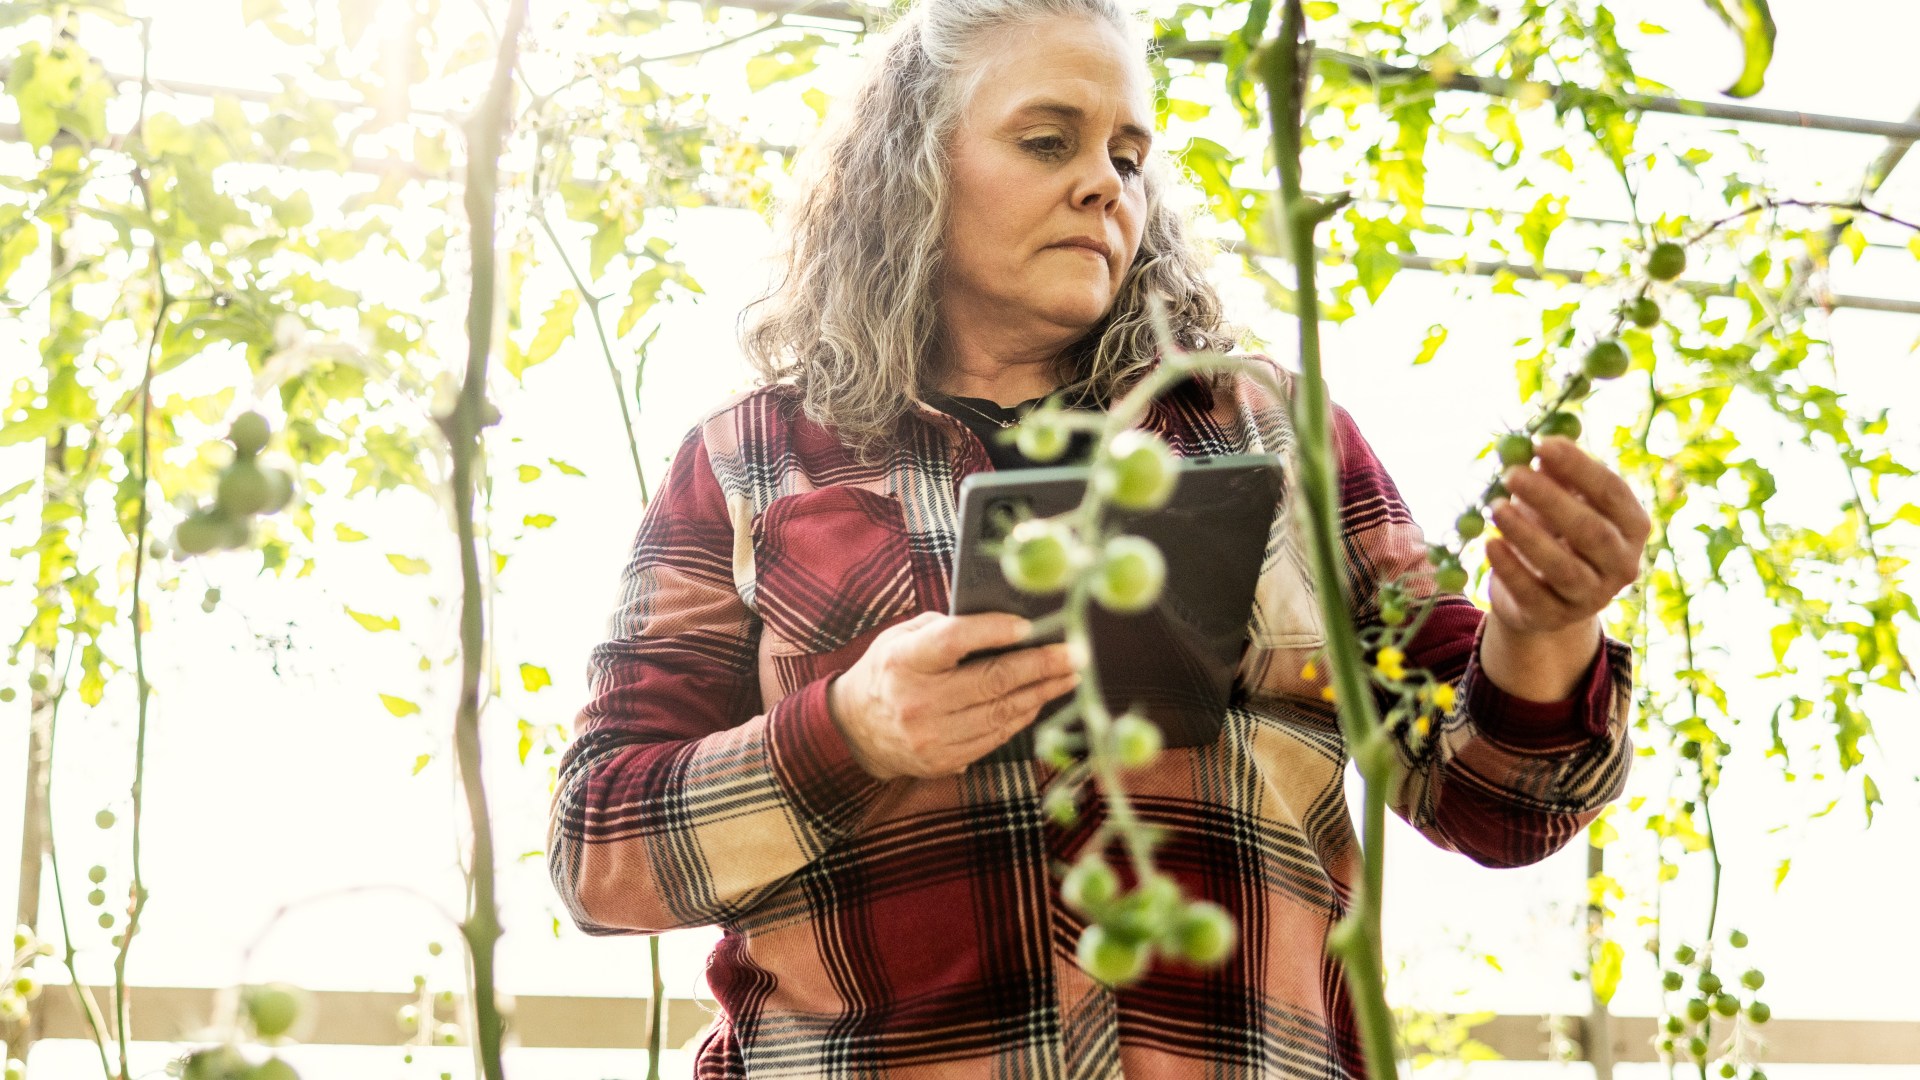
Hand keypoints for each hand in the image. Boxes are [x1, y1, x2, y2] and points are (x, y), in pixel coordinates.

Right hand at [826, 611, 1080, 780]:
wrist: (857, 729)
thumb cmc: (890, 670)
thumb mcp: (902, 637)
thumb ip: (945, 627)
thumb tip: (1005, 624)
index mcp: (904, 661)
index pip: (955, 641)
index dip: (995, 631)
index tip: (1030, 625)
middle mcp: (916, 702)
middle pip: (991, 681)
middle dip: (1040, 666)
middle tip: (1074, 653)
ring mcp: (931, 737)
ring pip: (1000, 713)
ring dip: (1041, 693)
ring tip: (1068, 676)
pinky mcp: (944, 761)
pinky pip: (995, 737)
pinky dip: (1021, 717)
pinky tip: (1039, 700)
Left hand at [1485, 436, 1651, 635]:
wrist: (1543, 594)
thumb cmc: (1556, 532)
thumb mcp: (1563, 500)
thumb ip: (1558, 474)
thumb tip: (1542, 443)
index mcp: (1632, 527)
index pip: (1612, 493)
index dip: (1578, 467)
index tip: (1542, 443)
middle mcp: (1622, 564)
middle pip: (1590, 531)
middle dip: (1550, 500)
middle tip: (1512, 474)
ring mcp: (1592, 597)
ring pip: (1563, 567)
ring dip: (1526, 534)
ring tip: (1494, 506)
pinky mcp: (1555, 618)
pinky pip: (1532, 594)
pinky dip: (1510, 568)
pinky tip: (1489, 543)